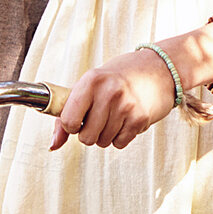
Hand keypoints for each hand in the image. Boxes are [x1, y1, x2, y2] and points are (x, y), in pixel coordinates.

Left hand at [50, 46, 178, 151]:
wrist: (159, 68)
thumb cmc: (118, 78)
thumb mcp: (90, 86)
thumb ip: (67, 114)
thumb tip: (53, 145)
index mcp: (91, 80)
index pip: (68, 121)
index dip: (72, 124)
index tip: (80, 117)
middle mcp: (109, 92)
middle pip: (86, 137)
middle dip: (90, 132)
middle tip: (100, 117)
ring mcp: (126, 106)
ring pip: (103, 142)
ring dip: (106, 134)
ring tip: (115, 115)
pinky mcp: (140, 118)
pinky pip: (120, 143)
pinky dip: (121, 136)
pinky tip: (128, 119)